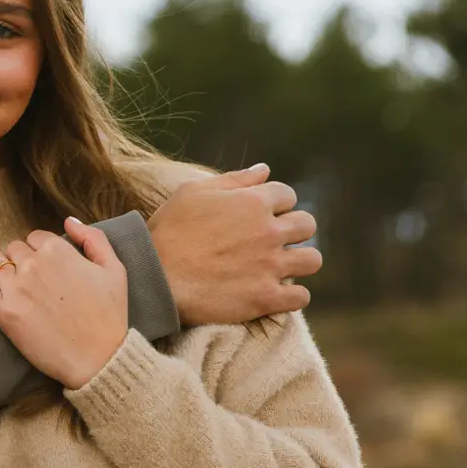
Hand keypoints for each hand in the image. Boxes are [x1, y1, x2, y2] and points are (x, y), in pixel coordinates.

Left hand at [0, 226, 127, 389]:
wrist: (98, 358)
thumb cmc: (109, 315)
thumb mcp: (114, 269)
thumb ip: (93, 238)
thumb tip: (68, 221)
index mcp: (57, 250)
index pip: (35, 238)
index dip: (40, 252)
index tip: (46, 269)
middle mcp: (32, 264)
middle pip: (13, 249)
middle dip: (20, 261)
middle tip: (32, 282)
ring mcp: (15, 287)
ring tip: (8, 284)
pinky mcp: (3, 311)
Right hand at [147, 163, 322, 324]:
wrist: (154, 278)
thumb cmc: (168, 231)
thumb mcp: (193, 192)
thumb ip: (234, 179)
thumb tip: (264, 169)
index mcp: (254, 202)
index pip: (287, 194)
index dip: (275, 204)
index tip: (261, 215)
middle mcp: (269, 231)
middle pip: (307, 224)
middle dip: (293, 229)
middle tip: (272, 240)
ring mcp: (270, 266)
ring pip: (312, 260)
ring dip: (299, 261)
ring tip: (280, 266)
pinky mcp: (266, 298)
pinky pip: (301, 296)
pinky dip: (293, 295)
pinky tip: (277, 293)